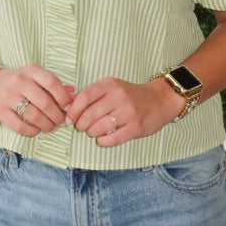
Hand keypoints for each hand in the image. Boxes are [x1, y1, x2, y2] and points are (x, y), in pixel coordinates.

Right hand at [0, 64, 74, 135]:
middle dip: (57, 116)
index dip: (64, 98)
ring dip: (47, 125)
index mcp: (31, 71)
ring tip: (51, 127)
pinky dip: (32, 131)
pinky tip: (37, 130)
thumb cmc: (18, 81)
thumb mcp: (34, 77)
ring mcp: (8, 96)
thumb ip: (54, 86)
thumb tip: (74, 95)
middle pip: (45, 103)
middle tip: (61, 122)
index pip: (52, 83)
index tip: (68, 108)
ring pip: (34, 116)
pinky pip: (20, 126)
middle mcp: (19, 81)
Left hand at [64, 77, 183, 147]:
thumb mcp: (111, 88)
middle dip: (81, 125)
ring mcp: (128, 112)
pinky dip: (102, 142)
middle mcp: (119, 96)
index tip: (68, 120)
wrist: (159, 100)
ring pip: (98, 128)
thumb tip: (66, 103)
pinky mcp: (136, 127)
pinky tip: (103, 139)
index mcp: (110, 84)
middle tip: (82, 128)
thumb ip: (90, 95)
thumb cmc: (130, 96)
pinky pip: (111, 139)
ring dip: (91, 133)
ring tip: (93, 132)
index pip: (84, 98)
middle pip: (89, 115)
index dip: (72, 111)